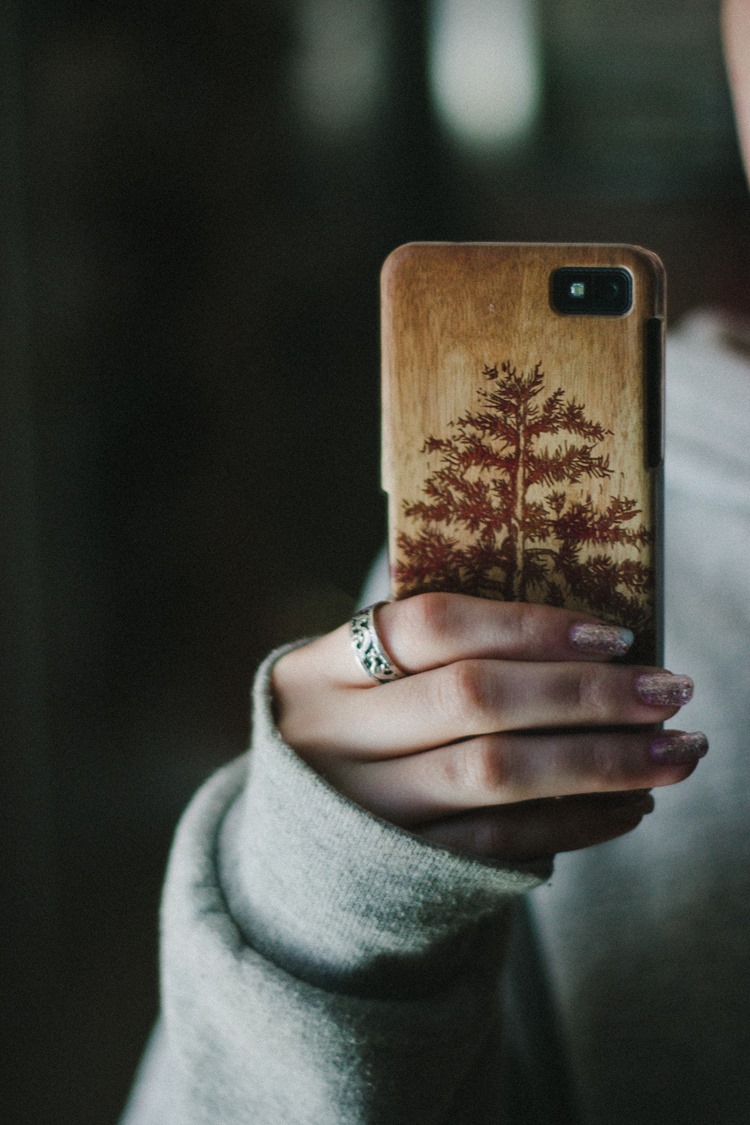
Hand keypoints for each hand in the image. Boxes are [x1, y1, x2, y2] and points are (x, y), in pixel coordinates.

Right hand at [271, 593, 705, 862]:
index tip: (616, 633)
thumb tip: (585, 640)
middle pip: (472, 697)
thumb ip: (429, 656)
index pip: (429, 625)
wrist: (281, 855)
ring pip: (492, 774)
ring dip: (599, 761)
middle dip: (585, 693)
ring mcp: (360, 811)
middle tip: (672, 689)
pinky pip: (498, 843)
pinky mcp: (396, 872)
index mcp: (316, 669)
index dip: (527, 624)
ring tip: (674, 752)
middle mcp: (330, 736)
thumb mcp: (353, 683)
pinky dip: (572, 822)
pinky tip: (627, 806)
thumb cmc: (346, 740)